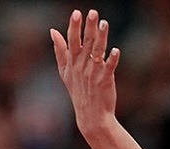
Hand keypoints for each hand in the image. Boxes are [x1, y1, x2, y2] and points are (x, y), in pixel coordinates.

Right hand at [50, 9, 120, 132]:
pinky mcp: (105, 80)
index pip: (72, 40)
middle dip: (89, 27)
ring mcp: (93, 73)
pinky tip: (116, 50)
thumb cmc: (78, 92)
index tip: (76, 13)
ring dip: (101, 37)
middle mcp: (82, 66)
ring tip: (104, 23)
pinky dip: (112, 59)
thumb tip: (52, 31)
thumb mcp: (65, 72)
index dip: (74, 26)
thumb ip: (59, 51)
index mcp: (72, 62)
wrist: (91, 115)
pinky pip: (109, 67)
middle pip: (86, 42)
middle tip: (93, 12)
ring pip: (97, 51)